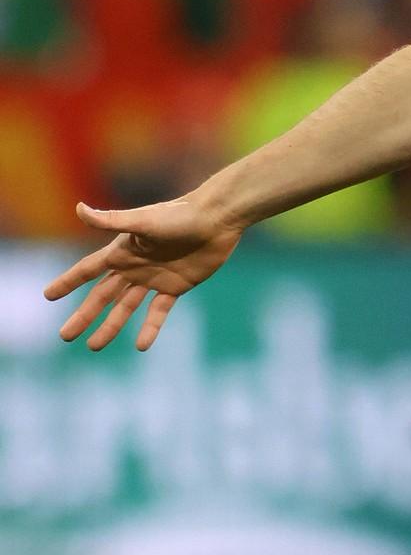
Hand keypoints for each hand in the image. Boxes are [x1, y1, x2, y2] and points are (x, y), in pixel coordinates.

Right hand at [43, 198, 242, 350]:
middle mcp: (134, 266)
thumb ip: (111, 220)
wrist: (217, 219)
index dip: (68, 282)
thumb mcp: (143, 221)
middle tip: (65, 336)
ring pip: (126, 307)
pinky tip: (141, 346)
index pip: (88, 270)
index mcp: (122, 251)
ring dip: (111, 326)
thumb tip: (78, 208)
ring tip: (94, 346)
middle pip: (102, 295)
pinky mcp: (176, 286)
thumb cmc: (180, 215)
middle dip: (84, 315)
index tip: (48, 296)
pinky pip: (159, 311)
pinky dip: (150, 328)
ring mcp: (154, 278)